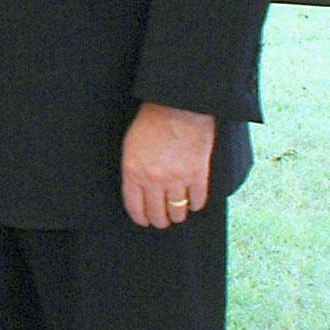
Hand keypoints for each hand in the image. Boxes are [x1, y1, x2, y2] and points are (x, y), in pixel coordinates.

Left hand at [122, 101, 214, 228]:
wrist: (179, 108)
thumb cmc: (151, 123)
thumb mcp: (131, 147)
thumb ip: (134, 170)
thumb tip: (138, 191)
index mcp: (134, 172)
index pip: (135, 206)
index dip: (140, 218)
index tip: (144, 221)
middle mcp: (154, 179)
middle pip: (157, 213)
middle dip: (159, 221)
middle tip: (162, 221)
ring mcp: (177, 178)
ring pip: (178, 210)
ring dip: (178, 215)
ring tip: (177, 214)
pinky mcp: (198, 174)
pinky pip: (198, 200)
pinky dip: (196, 205)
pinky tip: (193, 204)